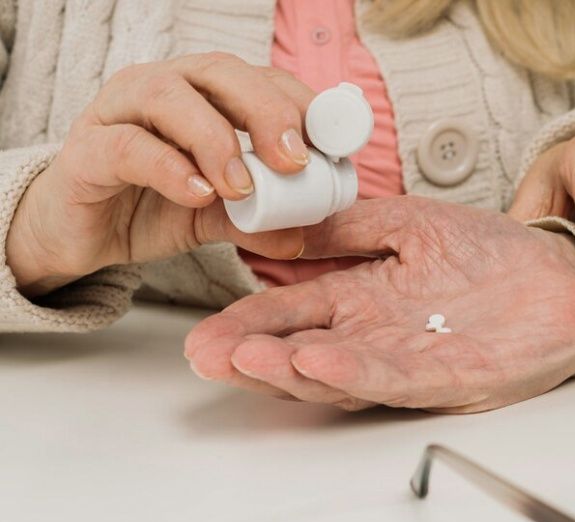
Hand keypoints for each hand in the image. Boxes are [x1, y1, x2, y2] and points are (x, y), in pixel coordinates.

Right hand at [7, 52, 314, 297]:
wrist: (82, 234)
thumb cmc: (153, 206)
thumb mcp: (220, 217)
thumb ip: (260, 222)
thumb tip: (305, 237)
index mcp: (205, 96)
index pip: (261, 79)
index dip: (302, 105)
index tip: (333, 145)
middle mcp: (164, 90)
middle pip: (220, 73)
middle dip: (266, 112)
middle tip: (295, 162)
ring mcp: (119, 113)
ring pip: (169, 96)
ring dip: (216, 139)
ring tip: (243, 187)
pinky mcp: (86, 150)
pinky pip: (126, 146)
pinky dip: (168, 168)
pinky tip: (198, 195)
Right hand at [184, 197, 574, 412]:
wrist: (565, 274)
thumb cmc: (493, 251)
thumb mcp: (412, 224)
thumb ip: (354, 225)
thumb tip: (293, 224)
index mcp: (365, 300)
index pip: (294, 315)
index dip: (249, 324)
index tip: (206, 332)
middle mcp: (379, 337)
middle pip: (303, 353)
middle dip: (253, 357)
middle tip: (209, 357)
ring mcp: (410, 362)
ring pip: (338, 374)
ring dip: (290, 369)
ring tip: (246, 360)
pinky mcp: (448, 377)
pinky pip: (393, 378)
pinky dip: (353, 373)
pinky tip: (316, 361)